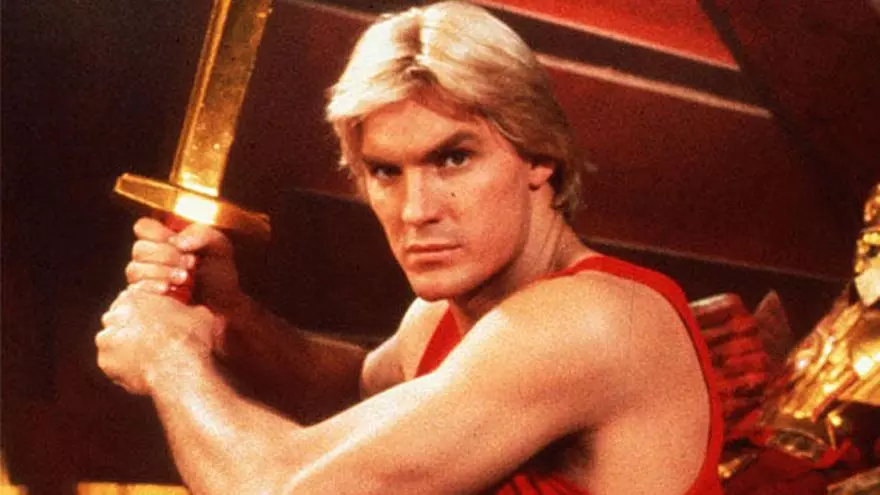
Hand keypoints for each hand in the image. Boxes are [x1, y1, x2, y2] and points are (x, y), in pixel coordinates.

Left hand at [97, 287, 222, 394]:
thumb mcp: (200, 315)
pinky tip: (143, 372)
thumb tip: (196, 312)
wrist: (181, 368)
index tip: (156, 321)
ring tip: (146, 359)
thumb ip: (189, 310)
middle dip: (130, 328)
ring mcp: (107, 339)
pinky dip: (124, 368)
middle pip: (118, 319)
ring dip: (125, 348)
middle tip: (150, 340)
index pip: (133, 299)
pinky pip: (114, 364)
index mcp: (135, 296)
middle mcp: (115, 314)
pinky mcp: (105, 362)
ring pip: (113, 342)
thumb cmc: (192, 338)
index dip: (145, 311)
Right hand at [126, 217, 247, 315]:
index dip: (157, 233)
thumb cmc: (219, 274)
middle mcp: (151, 256)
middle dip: (167, 256)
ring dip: (162, 272)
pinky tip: (169, 289)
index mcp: (165, 238)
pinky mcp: (144, 296)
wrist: (223, 305)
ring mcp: (146, 277)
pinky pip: (136, 288)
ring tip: (185, 279)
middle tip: (191, 263)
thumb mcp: (219, 246)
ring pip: (134, 269)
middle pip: (139, 249)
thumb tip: (177, 241)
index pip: (144, 227)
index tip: (179, 244)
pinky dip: (153, 286)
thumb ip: (201, 234)